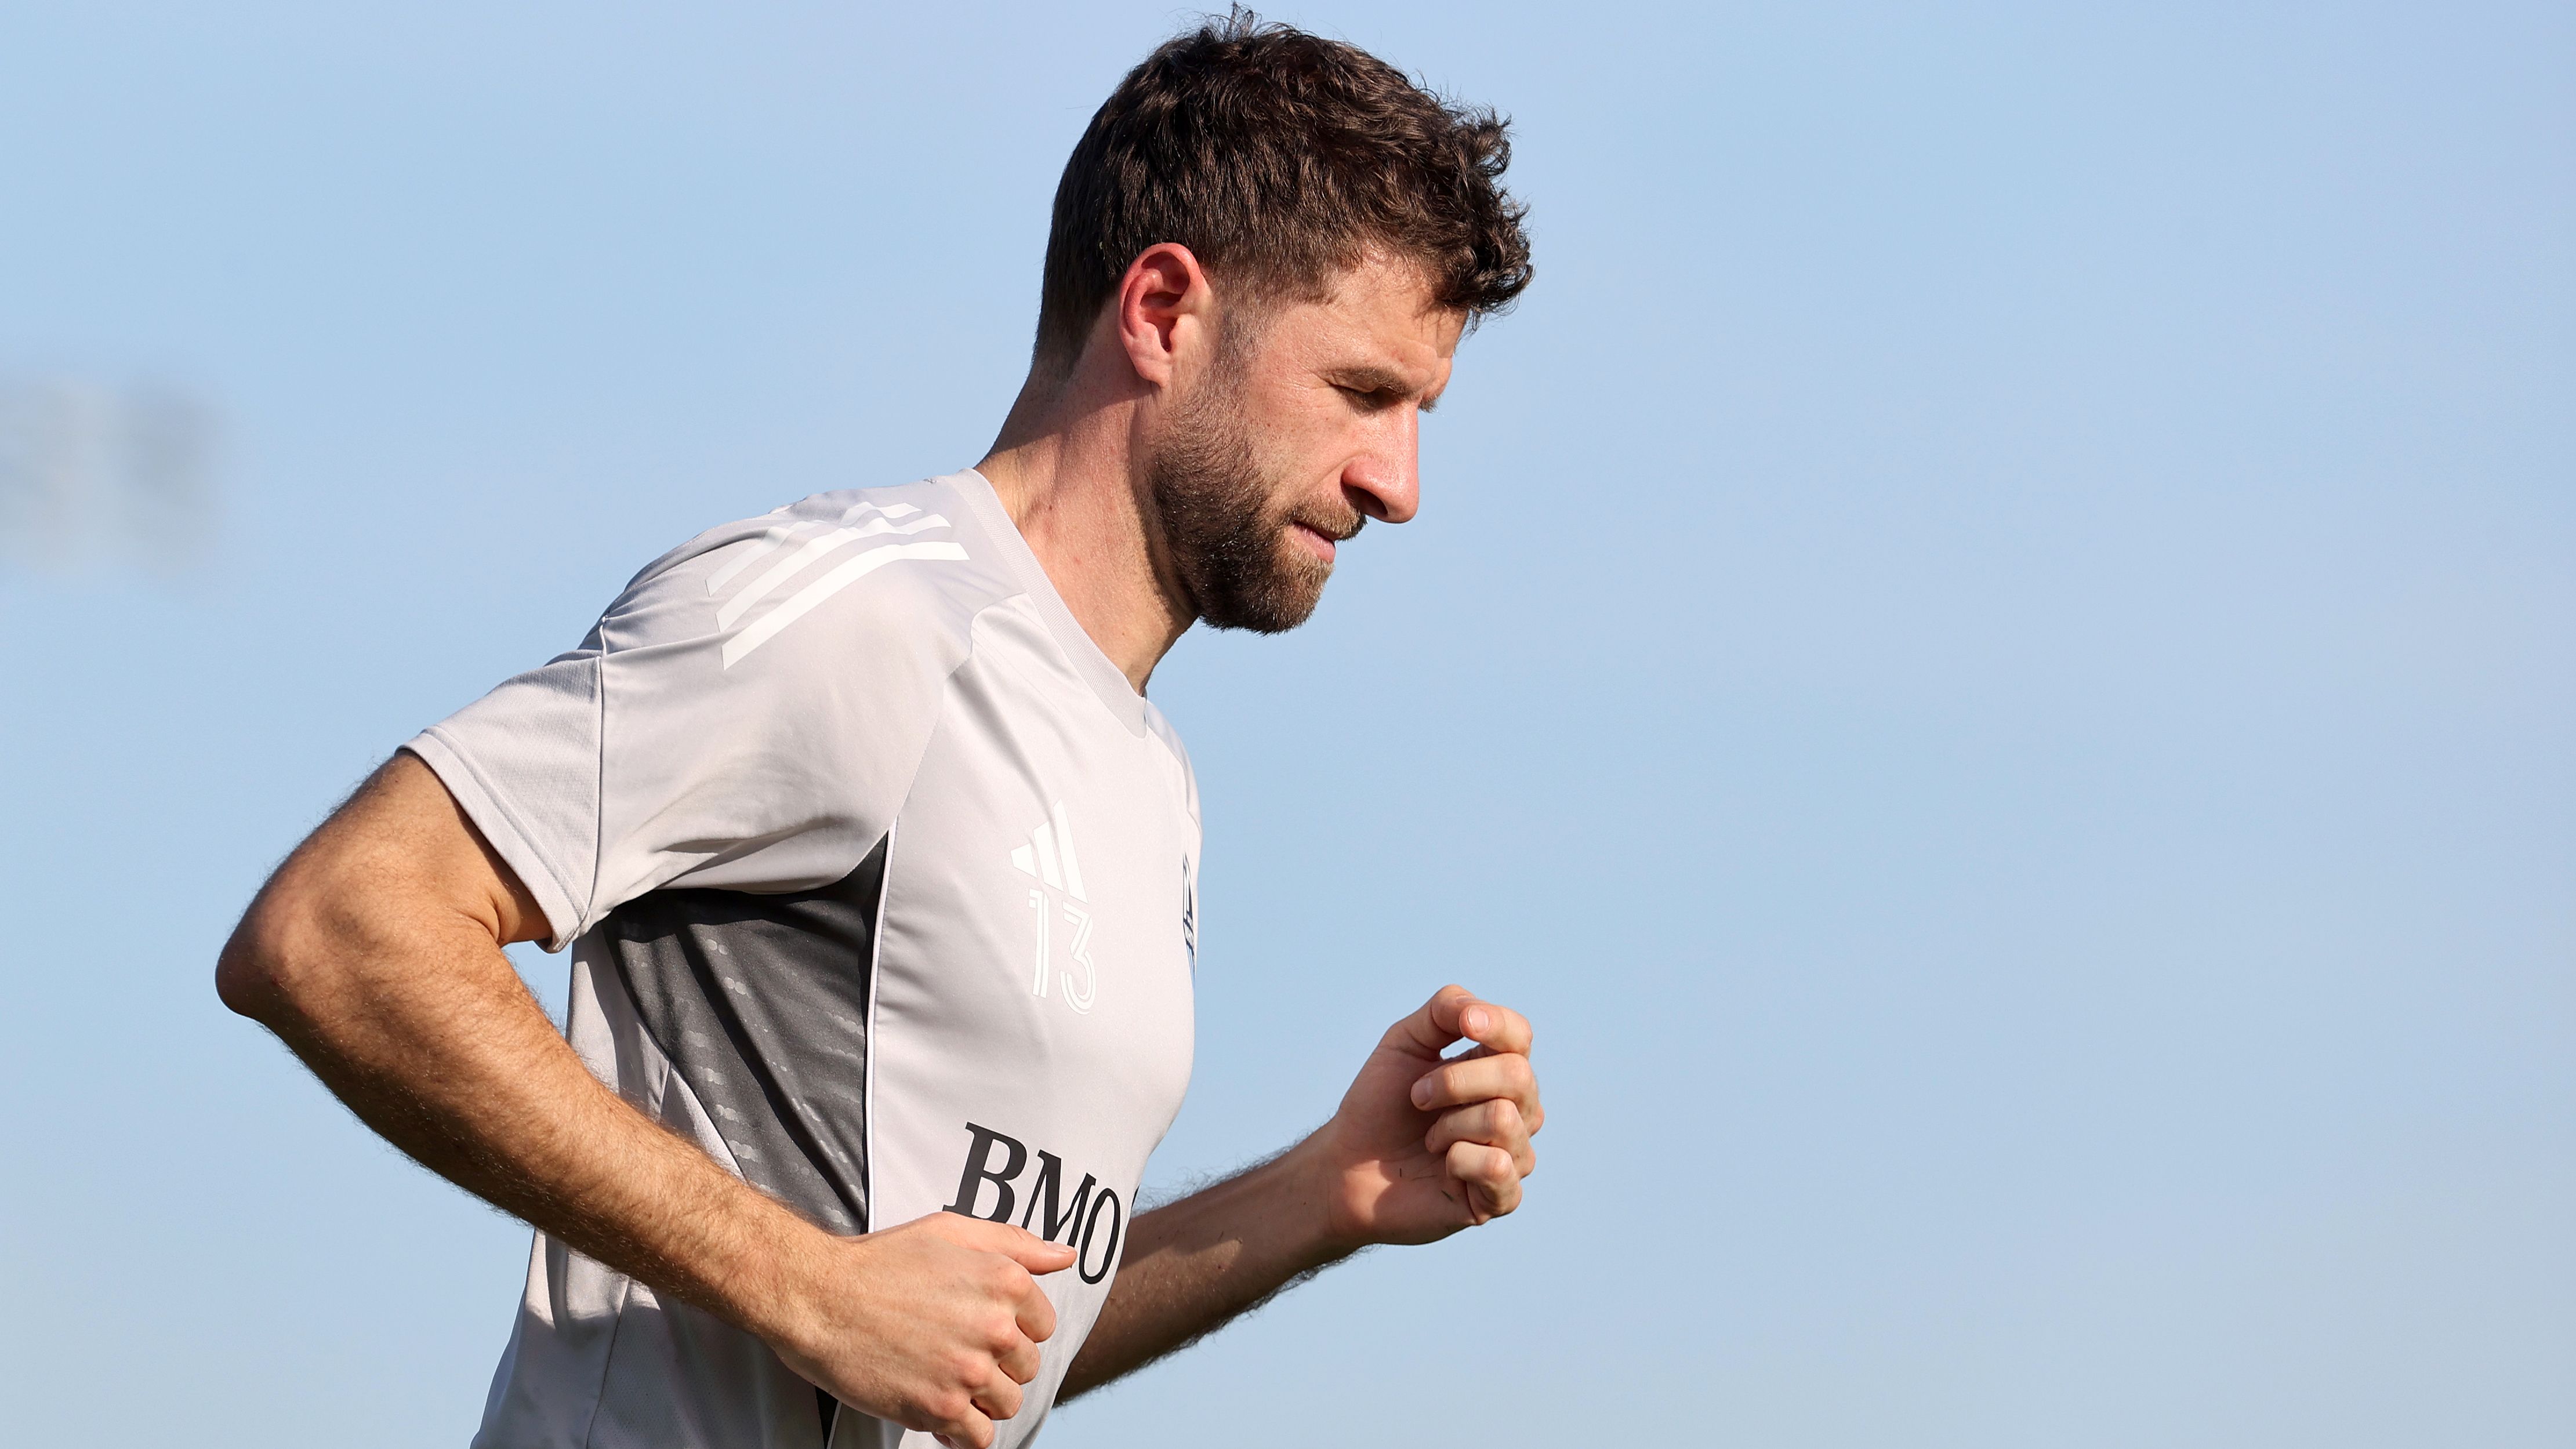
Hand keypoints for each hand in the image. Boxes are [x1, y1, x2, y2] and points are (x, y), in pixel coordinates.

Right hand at [763, 1211, 1074, 1448]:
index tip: (979, 1328)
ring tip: (946, 1379)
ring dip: (982, 1399)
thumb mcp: (951, 1232)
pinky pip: (978, 1438)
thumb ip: (1015, 1243)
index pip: (1043, 1326)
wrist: (818, 1297)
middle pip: (1027, 1367)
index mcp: (1004, 1281)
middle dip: (998, 1365)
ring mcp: (969, 1370)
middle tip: (956, 1353)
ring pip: (1008, 1404)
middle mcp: (995, 1327)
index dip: (1012, 1330)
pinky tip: (941, 1411)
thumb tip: (1064, 1255)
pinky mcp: (941, 1407)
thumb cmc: (880, 1263)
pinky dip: (964, 1432)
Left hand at [1298, 984, 1541, 1249]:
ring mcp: (1513, 1153)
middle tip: (1417, 1098)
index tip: (1463, 1025)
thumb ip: (1444, 1011)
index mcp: (1497, 1068)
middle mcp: (1517, 1109)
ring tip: (1429, 1139)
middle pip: (1517, 1075)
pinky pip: (1497, 1165)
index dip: (1495, 1024)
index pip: (1521, 1035)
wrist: (1347, 1165)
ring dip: (1447, 1125)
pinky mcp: (1502, 1196)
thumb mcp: (1404, 1042)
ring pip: (1502, 1119)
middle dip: (1453, 1081)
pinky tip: (1443, 1168)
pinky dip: (1457, 1160)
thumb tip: (1477, 1013)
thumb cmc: (1379, 1104)